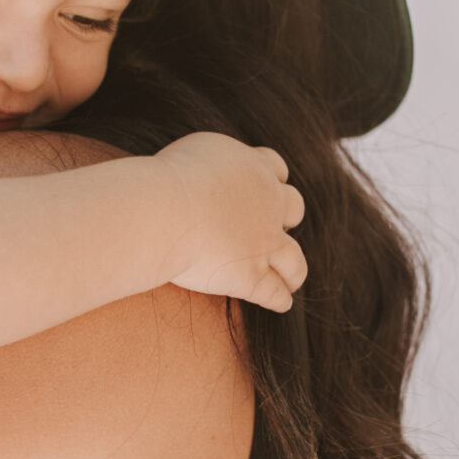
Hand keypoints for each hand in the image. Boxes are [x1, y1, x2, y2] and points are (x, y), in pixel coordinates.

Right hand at [154, 133, 307, 312]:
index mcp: (252, 166)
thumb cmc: (164, 181)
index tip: (265, 189)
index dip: (271, 181)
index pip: (273, 167)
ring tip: (292, 279)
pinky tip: (281, 304)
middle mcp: (268, 202)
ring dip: (294, 270)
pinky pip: (275, 292)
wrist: (166, 211)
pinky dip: (280, 299)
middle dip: (287, 218)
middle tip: (275, 231)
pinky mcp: (252, 276)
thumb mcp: (191, 154)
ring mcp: (265, 242)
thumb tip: (196, 182)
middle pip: (293, 208)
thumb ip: (206, 166)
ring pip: (295, 259)